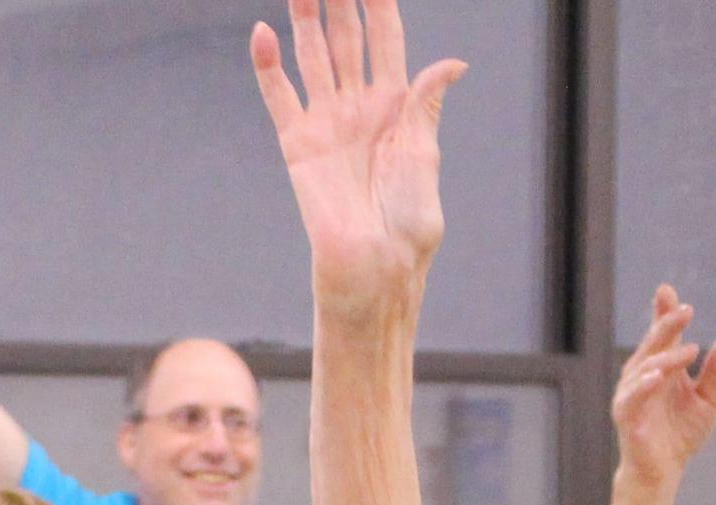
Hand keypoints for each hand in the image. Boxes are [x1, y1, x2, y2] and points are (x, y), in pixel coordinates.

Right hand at [249, 0, 467, 315]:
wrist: (375, 267)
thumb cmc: (408, 223)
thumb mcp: (425, 156)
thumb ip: (426, 104)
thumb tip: (452, 63)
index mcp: (396, 105)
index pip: (385, 38)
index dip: (378, 1)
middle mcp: (358, 106)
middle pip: (346, 36)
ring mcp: (326, 122)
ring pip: (312, 54)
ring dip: (304, 15)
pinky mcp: (297, 144)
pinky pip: (279, 96)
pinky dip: (268, 65)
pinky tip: (262, 32)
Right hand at [610, 286, 715, 486]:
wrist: (663, 472)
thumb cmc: (682, 433)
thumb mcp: (710, 399)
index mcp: (662, 366)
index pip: (662, 334)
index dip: (664, 313)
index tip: (667, 291)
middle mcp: (642, 375)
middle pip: (653, 344)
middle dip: (667, 325)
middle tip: (686, 310)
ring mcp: (632, 395)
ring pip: (644, 368)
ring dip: (666, 357)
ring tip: (690, 350)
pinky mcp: (627, 417)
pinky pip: (632, 398)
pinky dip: (643, 386)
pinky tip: (657, 376)